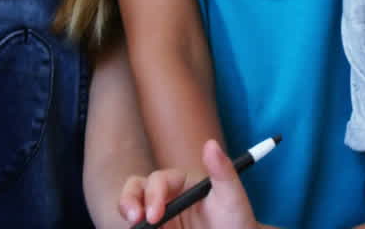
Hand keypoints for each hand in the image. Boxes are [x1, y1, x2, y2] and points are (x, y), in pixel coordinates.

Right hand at [120, 140, 257, 228]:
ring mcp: (160, 216)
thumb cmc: (236, 219)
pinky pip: (141, 228)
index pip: (157, 181)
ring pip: (131, 210)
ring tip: (134, 226)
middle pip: (135, 190)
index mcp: (180, 182)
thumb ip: (222, 172)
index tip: (155, 215)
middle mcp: (166, 197)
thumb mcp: (232, 197)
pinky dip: (136, 227)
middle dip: (128, 201)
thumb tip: (211, 143)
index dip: (152, 195)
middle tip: (134, 219)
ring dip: (128, 213)